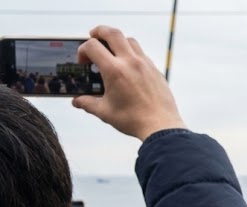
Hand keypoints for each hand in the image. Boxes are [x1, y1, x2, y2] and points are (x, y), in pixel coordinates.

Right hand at [72, 26, 186, 140]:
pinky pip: (142, 54)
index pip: (92, 46)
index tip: (83, 62)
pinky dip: (131, 53)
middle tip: (93, 36)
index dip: (82, 50)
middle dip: (99, 31)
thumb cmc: (133, 120)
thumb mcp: (105, 112)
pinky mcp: (156, 70)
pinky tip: (127, 66)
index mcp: (114, 70)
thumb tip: (77, 101)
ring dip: (117, 41)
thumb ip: (88, 103)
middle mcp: (130, 62)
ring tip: (111, 51)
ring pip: (130, 40)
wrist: (161, 126)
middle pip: (112, 33)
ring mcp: (145, 65)